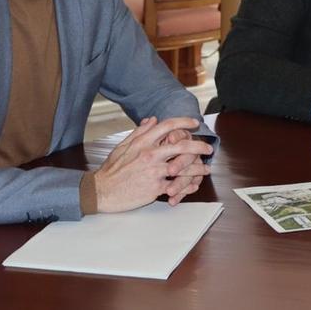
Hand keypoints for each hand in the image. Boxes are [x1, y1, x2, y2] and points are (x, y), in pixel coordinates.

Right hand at [93, 117, 213, 212]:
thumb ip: (140, 132)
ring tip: (206, 169)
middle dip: (198, 146)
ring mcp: (154, 171)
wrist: (101, 191)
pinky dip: (187, 186)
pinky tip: (194, 185)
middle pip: (181, 146)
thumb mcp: (123, 146)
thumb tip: (153, 119)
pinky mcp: (155, 188)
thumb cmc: (111, 169)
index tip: (194, 123)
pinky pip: (177, 186)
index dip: (184, 122)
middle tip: (208, 149)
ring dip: (198, 168)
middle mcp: (150, 154)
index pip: (167, 126)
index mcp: (142, 142)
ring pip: (183, 168)